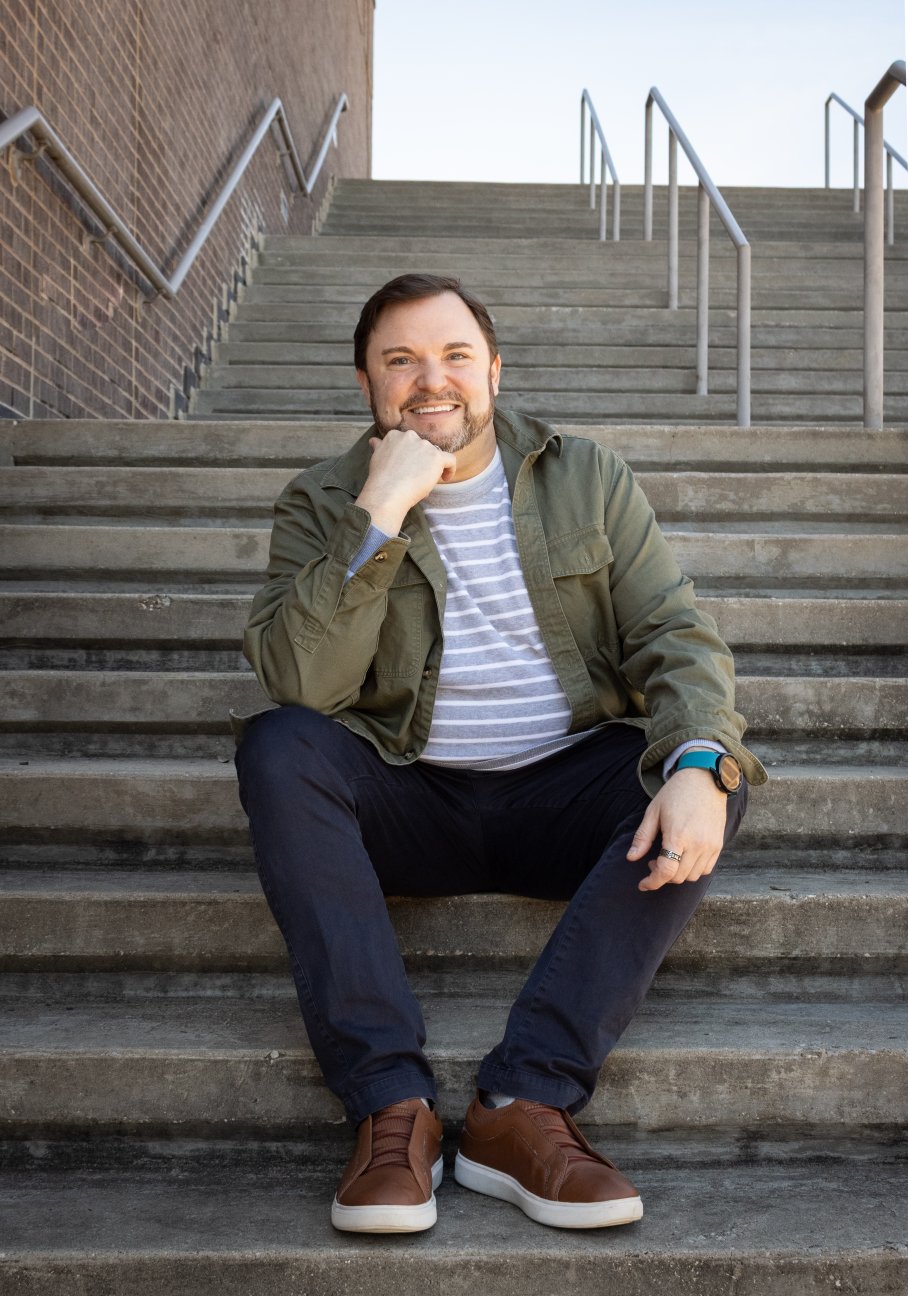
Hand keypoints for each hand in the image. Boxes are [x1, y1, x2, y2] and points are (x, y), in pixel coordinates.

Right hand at [354, 426, 456, 534]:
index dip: (411, 456)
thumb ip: (380, 447)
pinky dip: (450, 469)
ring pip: (435, 455)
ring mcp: (424, 445)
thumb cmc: (380, 480)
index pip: (410, 443)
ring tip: (424, 482)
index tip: (409, 468)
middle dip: (422, 462)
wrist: (386, 493)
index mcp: (395, 435)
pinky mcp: (436, 457)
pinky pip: (450, 460)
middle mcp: (410, 436)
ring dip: (432, 468)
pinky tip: (445, 478)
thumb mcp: (376, 458)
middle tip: (415, 478)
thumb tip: (374, 441)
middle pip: (423, 448)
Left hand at [626, 768, 728, 891]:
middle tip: (653, 861)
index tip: (643, 884)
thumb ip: (643, 837)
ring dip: (677, 874)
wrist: (705, 779)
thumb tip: (631, 858)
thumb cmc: (676, 793)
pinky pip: (706, 869)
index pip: (666, 871)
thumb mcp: (653, 811)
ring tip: (668, 857)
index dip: (653, 882)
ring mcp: (710, 845)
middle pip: (678, 877)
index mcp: (678, 835)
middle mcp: (697, 844)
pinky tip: (684, 857)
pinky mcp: (718, 845)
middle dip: (662, 875)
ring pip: (692, 876)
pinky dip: (693, 870)